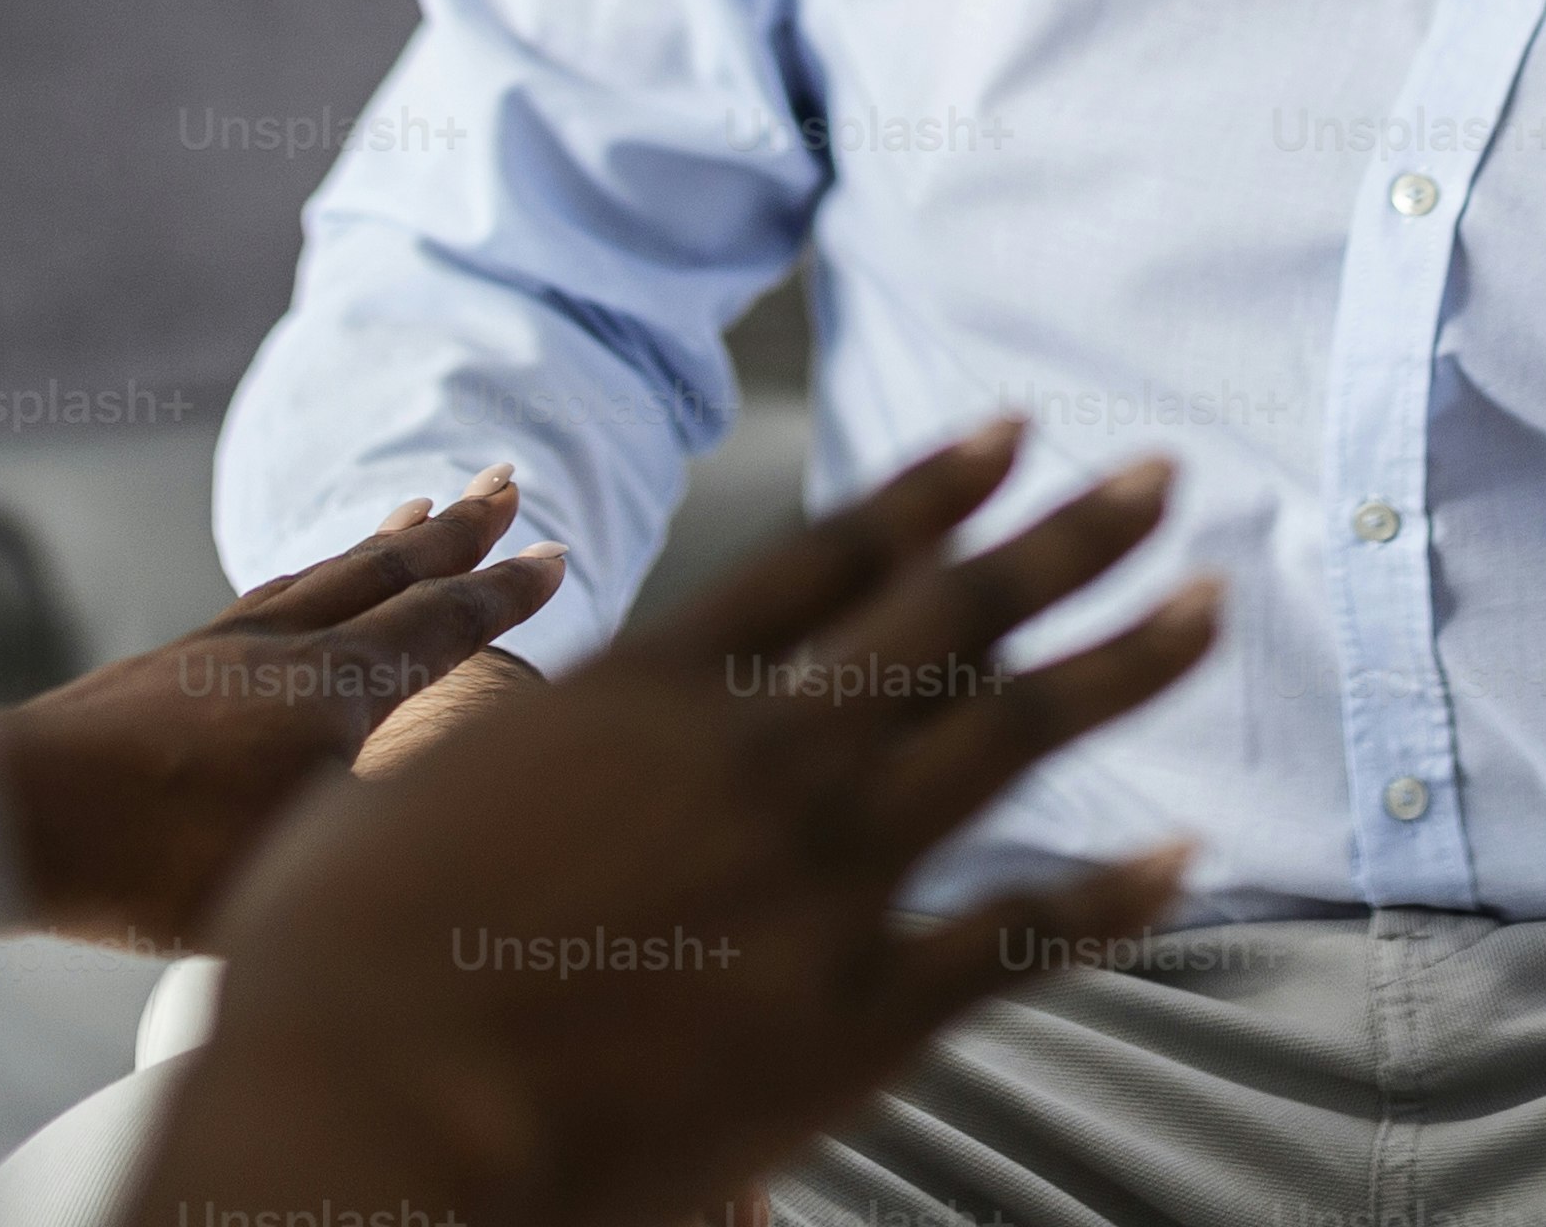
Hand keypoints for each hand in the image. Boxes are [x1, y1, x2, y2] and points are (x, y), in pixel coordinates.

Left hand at [0, 469, 561, 949]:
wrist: (13, 814)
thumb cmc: (153, 858)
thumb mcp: (300, 864)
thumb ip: (383, 832)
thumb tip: (447, 821)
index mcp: (336, 690)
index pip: (442, 626)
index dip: (503, 593)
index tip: (555, 555)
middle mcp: (288, 650)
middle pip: (390, 571)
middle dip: (457, 532)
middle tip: (504, 483)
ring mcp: (224, 649)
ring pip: (327, 574)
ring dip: (386, 540)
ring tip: (419, 506)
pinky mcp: (171, 666)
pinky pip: (268, 597)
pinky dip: (310, 574)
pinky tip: (305, 581)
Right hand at [138, 420, 1220, 1226]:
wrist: (368, 1107)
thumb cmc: (336, 961)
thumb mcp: (395, 789)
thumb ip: (475, 738)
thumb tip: (482, 703)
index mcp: (646, 690)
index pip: (826, 561)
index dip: (928, 492)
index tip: (1006, 438)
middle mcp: (755, 753)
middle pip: (946, 614)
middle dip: (1065, 536)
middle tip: (1158, 477)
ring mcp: (818, 877)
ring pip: (1009, 737)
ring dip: (1120, 658)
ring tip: (1209, 598)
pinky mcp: (855, 1013)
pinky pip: (1018, 937)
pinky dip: (1109, 895)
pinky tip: (1180, 854)